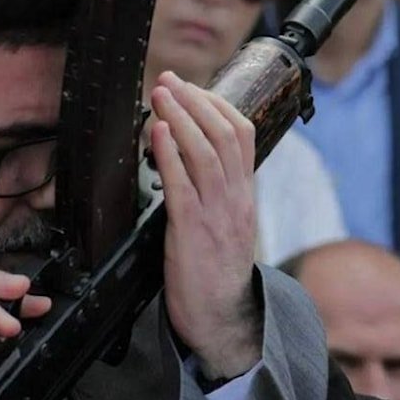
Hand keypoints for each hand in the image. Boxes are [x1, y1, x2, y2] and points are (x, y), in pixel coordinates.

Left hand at [149, 71, 261, 379]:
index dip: (216, 104)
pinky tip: (156, 133)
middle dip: (195, 100)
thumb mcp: (224, 226)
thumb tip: (187, 163)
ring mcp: (216, 215)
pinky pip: (182, 186)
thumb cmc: (214, 274)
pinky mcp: (192, 233)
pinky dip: (169, 154)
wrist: (220, 319)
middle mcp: (236, 199)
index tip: (190, 87)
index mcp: (243, 195)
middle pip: (225, 134)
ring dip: (181, 117)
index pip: (242, 135)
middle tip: (169, 80)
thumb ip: (213, 195)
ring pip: (206, 153)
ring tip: (161, 94)